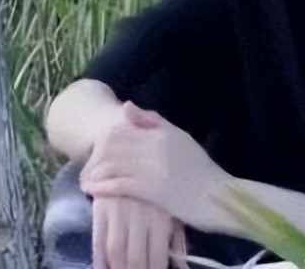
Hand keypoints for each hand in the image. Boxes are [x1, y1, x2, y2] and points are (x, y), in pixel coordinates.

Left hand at [80, 101, 234, 231]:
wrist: (219, 197)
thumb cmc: (200, 169)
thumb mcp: (180, 138)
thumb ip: (154, 121)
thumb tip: (128, 106)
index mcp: (161, 132)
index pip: (121, 129)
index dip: (103, 141)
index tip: (94, 151)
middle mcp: (154, 147)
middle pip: (112, 146)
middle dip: (94, 158)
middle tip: (84, 169)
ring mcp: (152, 168)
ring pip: (112, 165)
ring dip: (94, 174)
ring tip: (85, 182)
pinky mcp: (152, 190)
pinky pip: (119, 185)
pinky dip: (103, 187)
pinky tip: (94, 192)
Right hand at [91, 195, 188, 268]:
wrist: (128, 156)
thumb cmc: (155, 189)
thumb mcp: (170, 211)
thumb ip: (176, 241)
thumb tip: (182, 268)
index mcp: (161, 218)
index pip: (157, 259)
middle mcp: (140, 216)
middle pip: (135, 259)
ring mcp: (118, 212)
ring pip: (115, 251)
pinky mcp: (100, 209)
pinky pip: (98, 240)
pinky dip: (99, 260)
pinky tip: (104, 268)